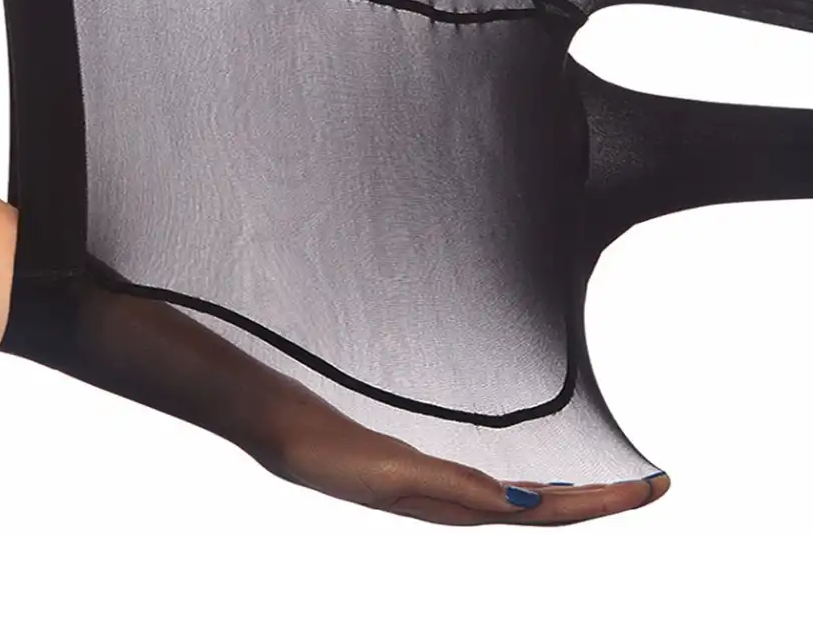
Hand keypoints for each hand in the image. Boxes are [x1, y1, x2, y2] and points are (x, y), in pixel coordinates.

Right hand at [249, 384, 669, 526]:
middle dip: (607, 498)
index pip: (552, 512)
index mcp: (461, 508)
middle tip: (656, 482)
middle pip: (553, 509)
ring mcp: (450, 491)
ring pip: (532, 501)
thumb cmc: (338, 457)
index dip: (604, 503)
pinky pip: (504, 485)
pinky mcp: (435, 472)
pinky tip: (541, 475)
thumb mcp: (399, 472)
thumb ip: (457, 488)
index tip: (650, 488)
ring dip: (579, 493)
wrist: (292, 437)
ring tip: (616, 483)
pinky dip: (538, 481)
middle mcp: (464, 505)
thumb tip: (527, 505)